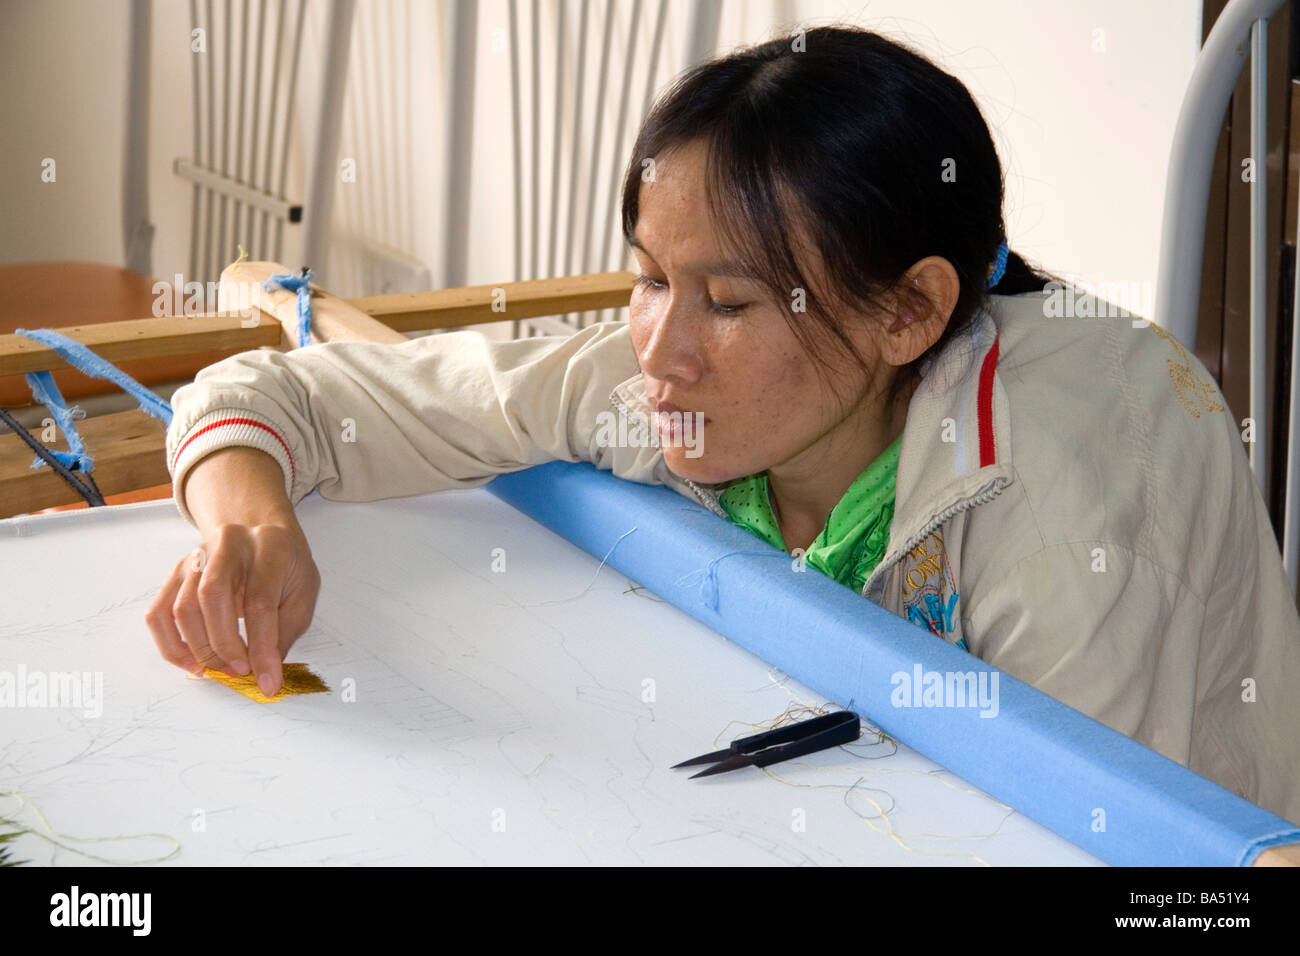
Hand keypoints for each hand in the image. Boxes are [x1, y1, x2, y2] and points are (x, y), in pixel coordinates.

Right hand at [146, 521, 320, 696]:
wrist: (263, 535)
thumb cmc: (286, 567)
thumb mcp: (303, 594)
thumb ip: (285, 632)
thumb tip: (265, 674)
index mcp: (269, 546)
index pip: (260, 601)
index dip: (262, 648)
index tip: (268, 682)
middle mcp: (228, 544)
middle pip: (212, 596)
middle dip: (224, 645)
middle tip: (241, 672)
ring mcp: (197, 556)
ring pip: (182, 606)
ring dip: (199, 649)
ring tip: (222, 669)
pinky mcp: (176, 572)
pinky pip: (159, 613)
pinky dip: (171, 645)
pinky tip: (192, 663)